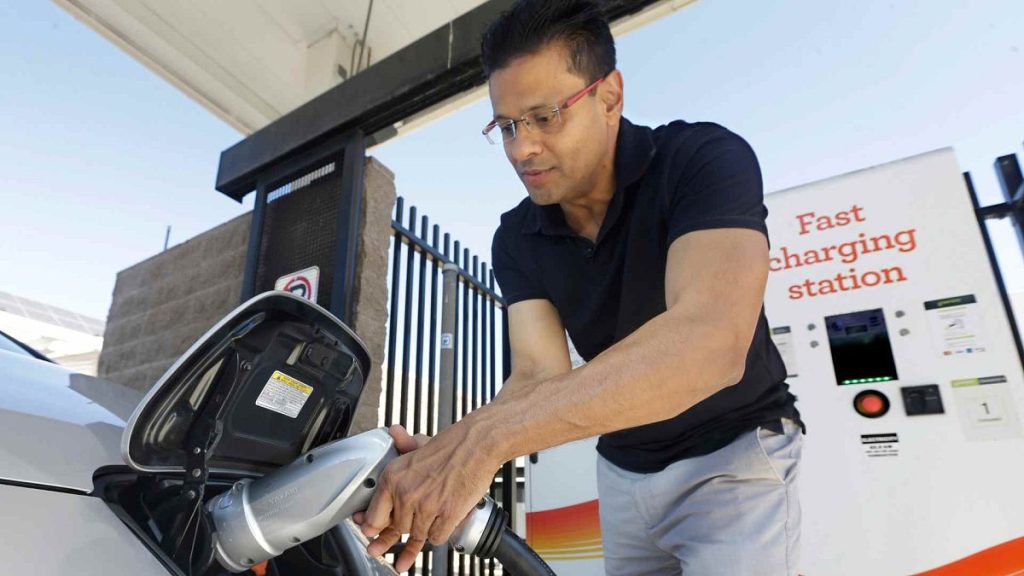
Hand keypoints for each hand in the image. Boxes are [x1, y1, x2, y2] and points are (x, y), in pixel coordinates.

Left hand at [355, 421, 500, 572]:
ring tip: (436, 511)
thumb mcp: (418, 444)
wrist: (477, 444)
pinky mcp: (446, 515)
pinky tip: (445, 518)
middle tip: (418, 515)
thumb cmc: (452, 445)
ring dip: (426, 528)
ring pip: (417, 535)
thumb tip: (392, 433)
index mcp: (392, 477)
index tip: (376, 534)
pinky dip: (442, 532)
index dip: (376, 528)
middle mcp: (405, 494)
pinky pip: (437, 538)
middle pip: (398, 528)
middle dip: (407, 525)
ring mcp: (426, 507)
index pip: (374, 517)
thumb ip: (402, 446)